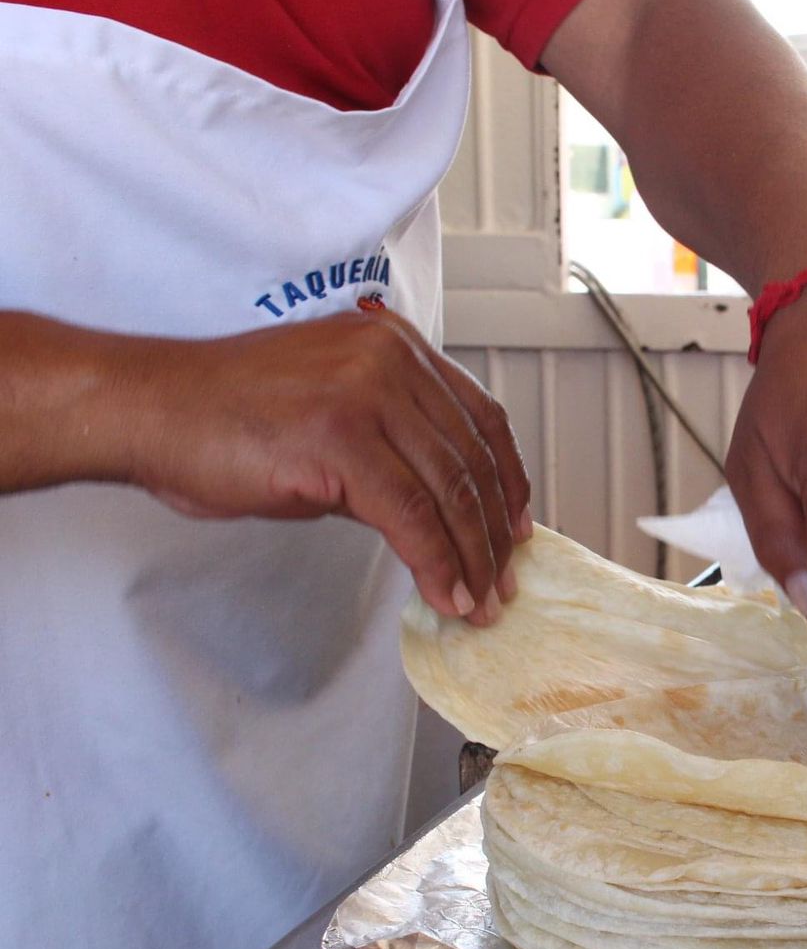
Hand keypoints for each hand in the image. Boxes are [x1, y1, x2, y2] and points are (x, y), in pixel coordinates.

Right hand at [119, 310, 530, 625]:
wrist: (149, 408)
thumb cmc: (224, 415)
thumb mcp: (331, 419)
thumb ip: (392, 451)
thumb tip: (441, 515)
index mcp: (395, 346)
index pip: (480, 419)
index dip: (508, 481)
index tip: (516, 528)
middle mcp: (391, 359)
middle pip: (473, 460)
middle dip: (494, 533)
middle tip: (503, 581)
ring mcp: (367, 394)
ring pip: (449, 492)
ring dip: (472, 559)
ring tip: (478, 602)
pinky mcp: (341, 438)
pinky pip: (411, 516)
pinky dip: (436, 564)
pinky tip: (444, 595)